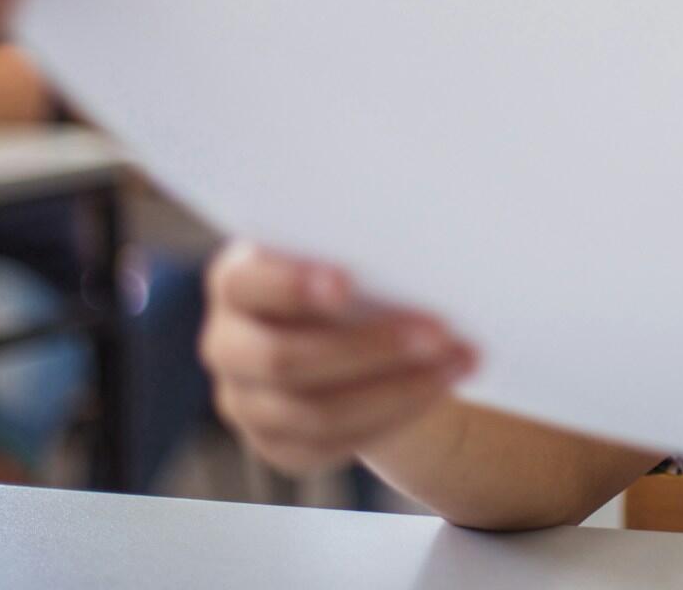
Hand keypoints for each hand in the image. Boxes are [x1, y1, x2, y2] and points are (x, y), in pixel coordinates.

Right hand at [200, 242, 476, 475]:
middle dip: (369, 348)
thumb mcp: (347, 249)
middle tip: (439, 331)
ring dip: (396, 389)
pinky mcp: (276, 445)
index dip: (293, 286)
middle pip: (283, 359)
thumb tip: (420, 238)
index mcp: (235, 280)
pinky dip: (393, 417)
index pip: (247, 285)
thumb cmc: (353, 271)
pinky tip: (437, 389)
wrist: (350, 329)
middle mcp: (226, 344)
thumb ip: (357, 248)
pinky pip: (331, 445)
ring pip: (315, 413)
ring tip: (457, 361)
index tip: (347, 283)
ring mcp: (244, 401)